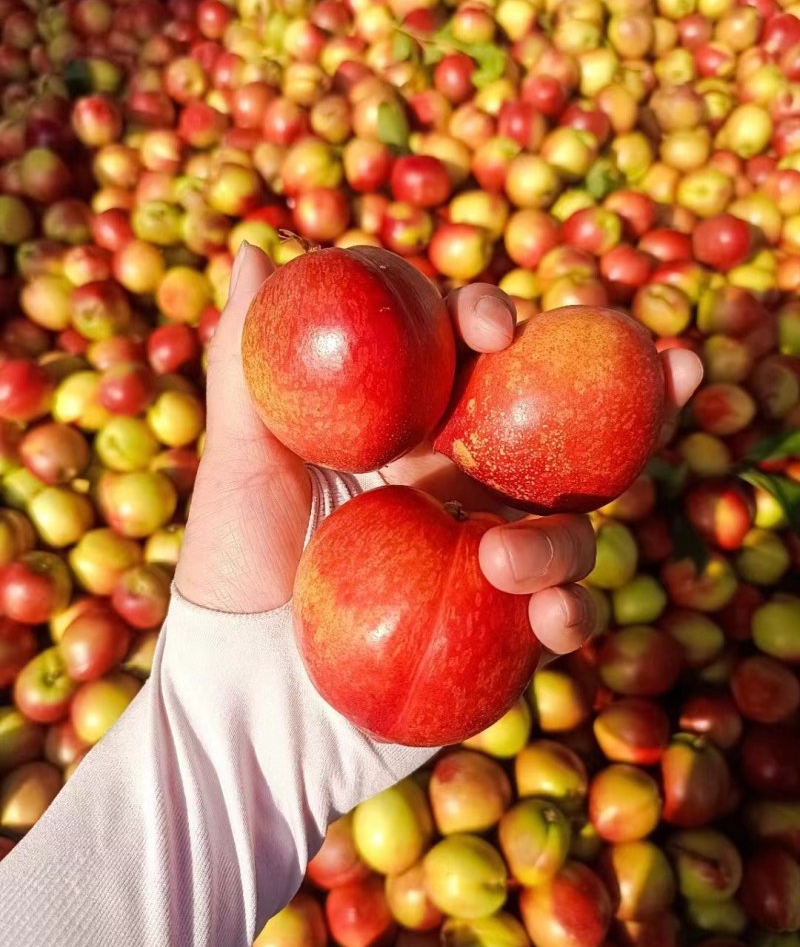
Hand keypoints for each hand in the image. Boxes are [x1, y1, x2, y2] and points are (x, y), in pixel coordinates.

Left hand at [176, 243, 702, 663]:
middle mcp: (462, 481)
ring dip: (561, 530)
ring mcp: (490, 551)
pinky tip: (551, 617)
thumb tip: (261, 250)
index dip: (492, 323)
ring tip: (502, 554)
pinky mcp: (505, 626)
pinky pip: (564, 610)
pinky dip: (572, 609)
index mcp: (408, 430)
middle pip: (558, 424)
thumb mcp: (236, 464)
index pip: (467, 357)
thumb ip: (248, 364)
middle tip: (675, 364)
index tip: (492, 327)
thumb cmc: (233, 571)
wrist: (246, 696)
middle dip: (626, 392)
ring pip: (571, 520)